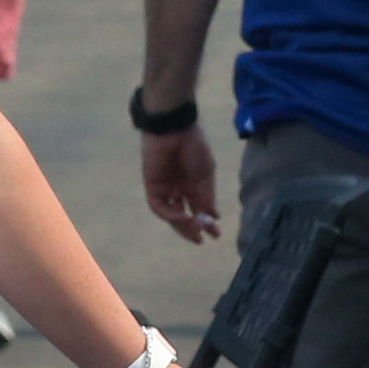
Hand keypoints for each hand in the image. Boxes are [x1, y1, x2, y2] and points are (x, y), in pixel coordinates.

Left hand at [140, 122, 220, 241]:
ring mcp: (165, 187)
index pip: (199, 208)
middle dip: (193, 228)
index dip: (206, 222)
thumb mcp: (205, 174)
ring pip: (171, 213)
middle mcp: (179, 188)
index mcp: (193, 184)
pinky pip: (159, 205)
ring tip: (196, 230)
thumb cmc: (194, 147)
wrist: (175, 128)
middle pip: (184, 214)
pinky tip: (183, 217)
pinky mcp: (152, 185)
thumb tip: (214, 216)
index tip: (216, 235)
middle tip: (202, 239)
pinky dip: (170, 214)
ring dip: (183, 224)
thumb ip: (207, 196)